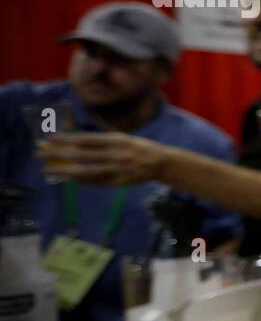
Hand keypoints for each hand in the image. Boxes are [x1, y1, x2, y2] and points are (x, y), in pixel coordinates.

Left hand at [37, 132, 168, 185]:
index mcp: (117, 140)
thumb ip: (101, 140)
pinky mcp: (119, 182)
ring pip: (86, 170)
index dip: (66, 139)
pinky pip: (96, 182)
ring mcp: (118, 169)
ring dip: (65, 171)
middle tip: (40, 154)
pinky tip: (67, 178)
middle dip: (59, 154)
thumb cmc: (137, 147)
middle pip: (82, 155)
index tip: (49, 139)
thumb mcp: (121, 138)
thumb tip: (73, 142)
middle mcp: (117, 154)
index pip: (86, 139)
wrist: (161, 162)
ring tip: (48, 170)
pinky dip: (80, 180)